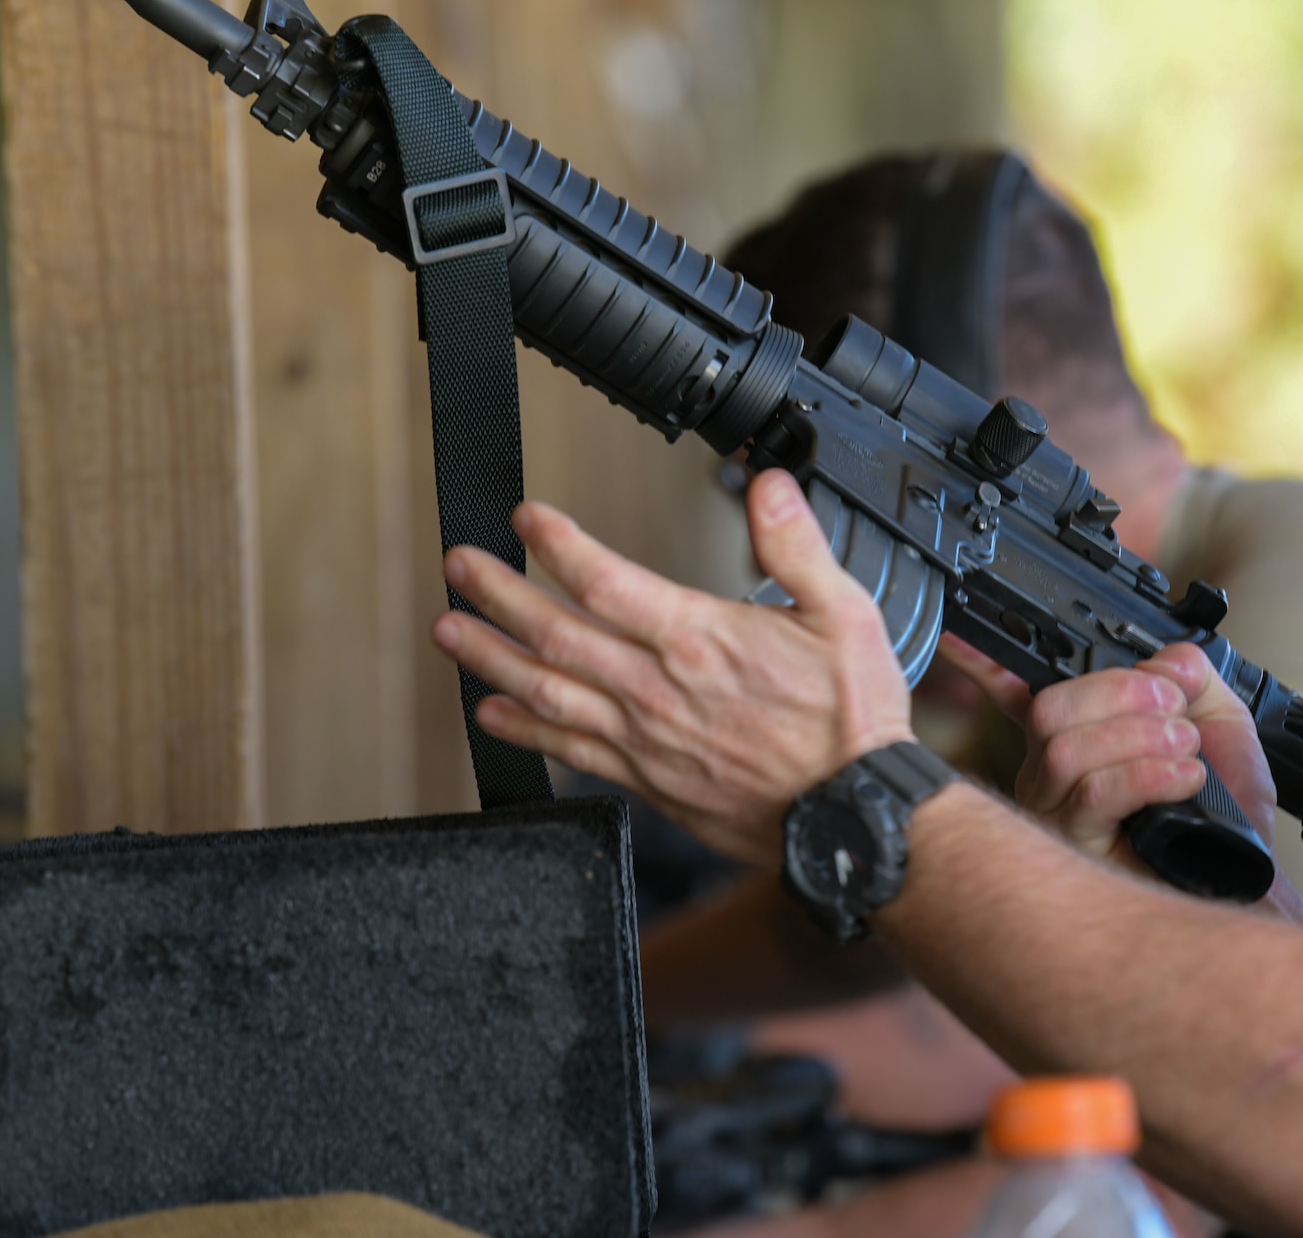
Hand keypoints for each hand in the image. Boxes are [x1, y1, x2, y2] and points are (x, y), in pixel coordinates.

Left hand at [431, 470, 914, 864]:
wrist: (852, 817)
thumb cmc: (851, 722)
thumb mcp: (844, 616)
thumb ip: (797, 546)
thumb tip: (770, 486)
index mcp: (701, 641)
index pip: (605, 582)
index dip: (557, 546)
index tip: (527, 519)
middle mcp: (660, 690)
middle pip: (556, 635)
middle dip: (499, 595)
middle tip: (460, 566)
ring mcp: (648, 740)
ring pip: (548, 694)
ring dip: (492, 660)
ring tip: (450, 631)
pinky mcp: (649, 782)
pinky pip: (570, 752)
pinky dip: (525, 731)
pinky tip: (492, 714)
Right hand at [941, 639, 1277, 867]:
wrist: (1242, 872)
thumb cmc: (1222, 809)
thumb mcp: (1217, 719)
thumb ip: (1191, 676)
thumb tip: (1163, 663)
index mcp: (1078, 731)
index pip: (1016, 690)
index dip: (984, 663)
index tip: (958, 636)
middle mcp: (1052, 769)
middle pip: (1048, 709)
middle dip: (1120, 694)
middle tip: (1174, 709)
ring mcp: (1056, 810)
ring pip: (1066, 749)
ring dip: (1142, 738)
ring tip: (1187, 752)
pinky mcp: (1076, 844)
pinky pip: (1094, 793)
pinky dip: (1150, 774)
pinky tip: (1185, 781)